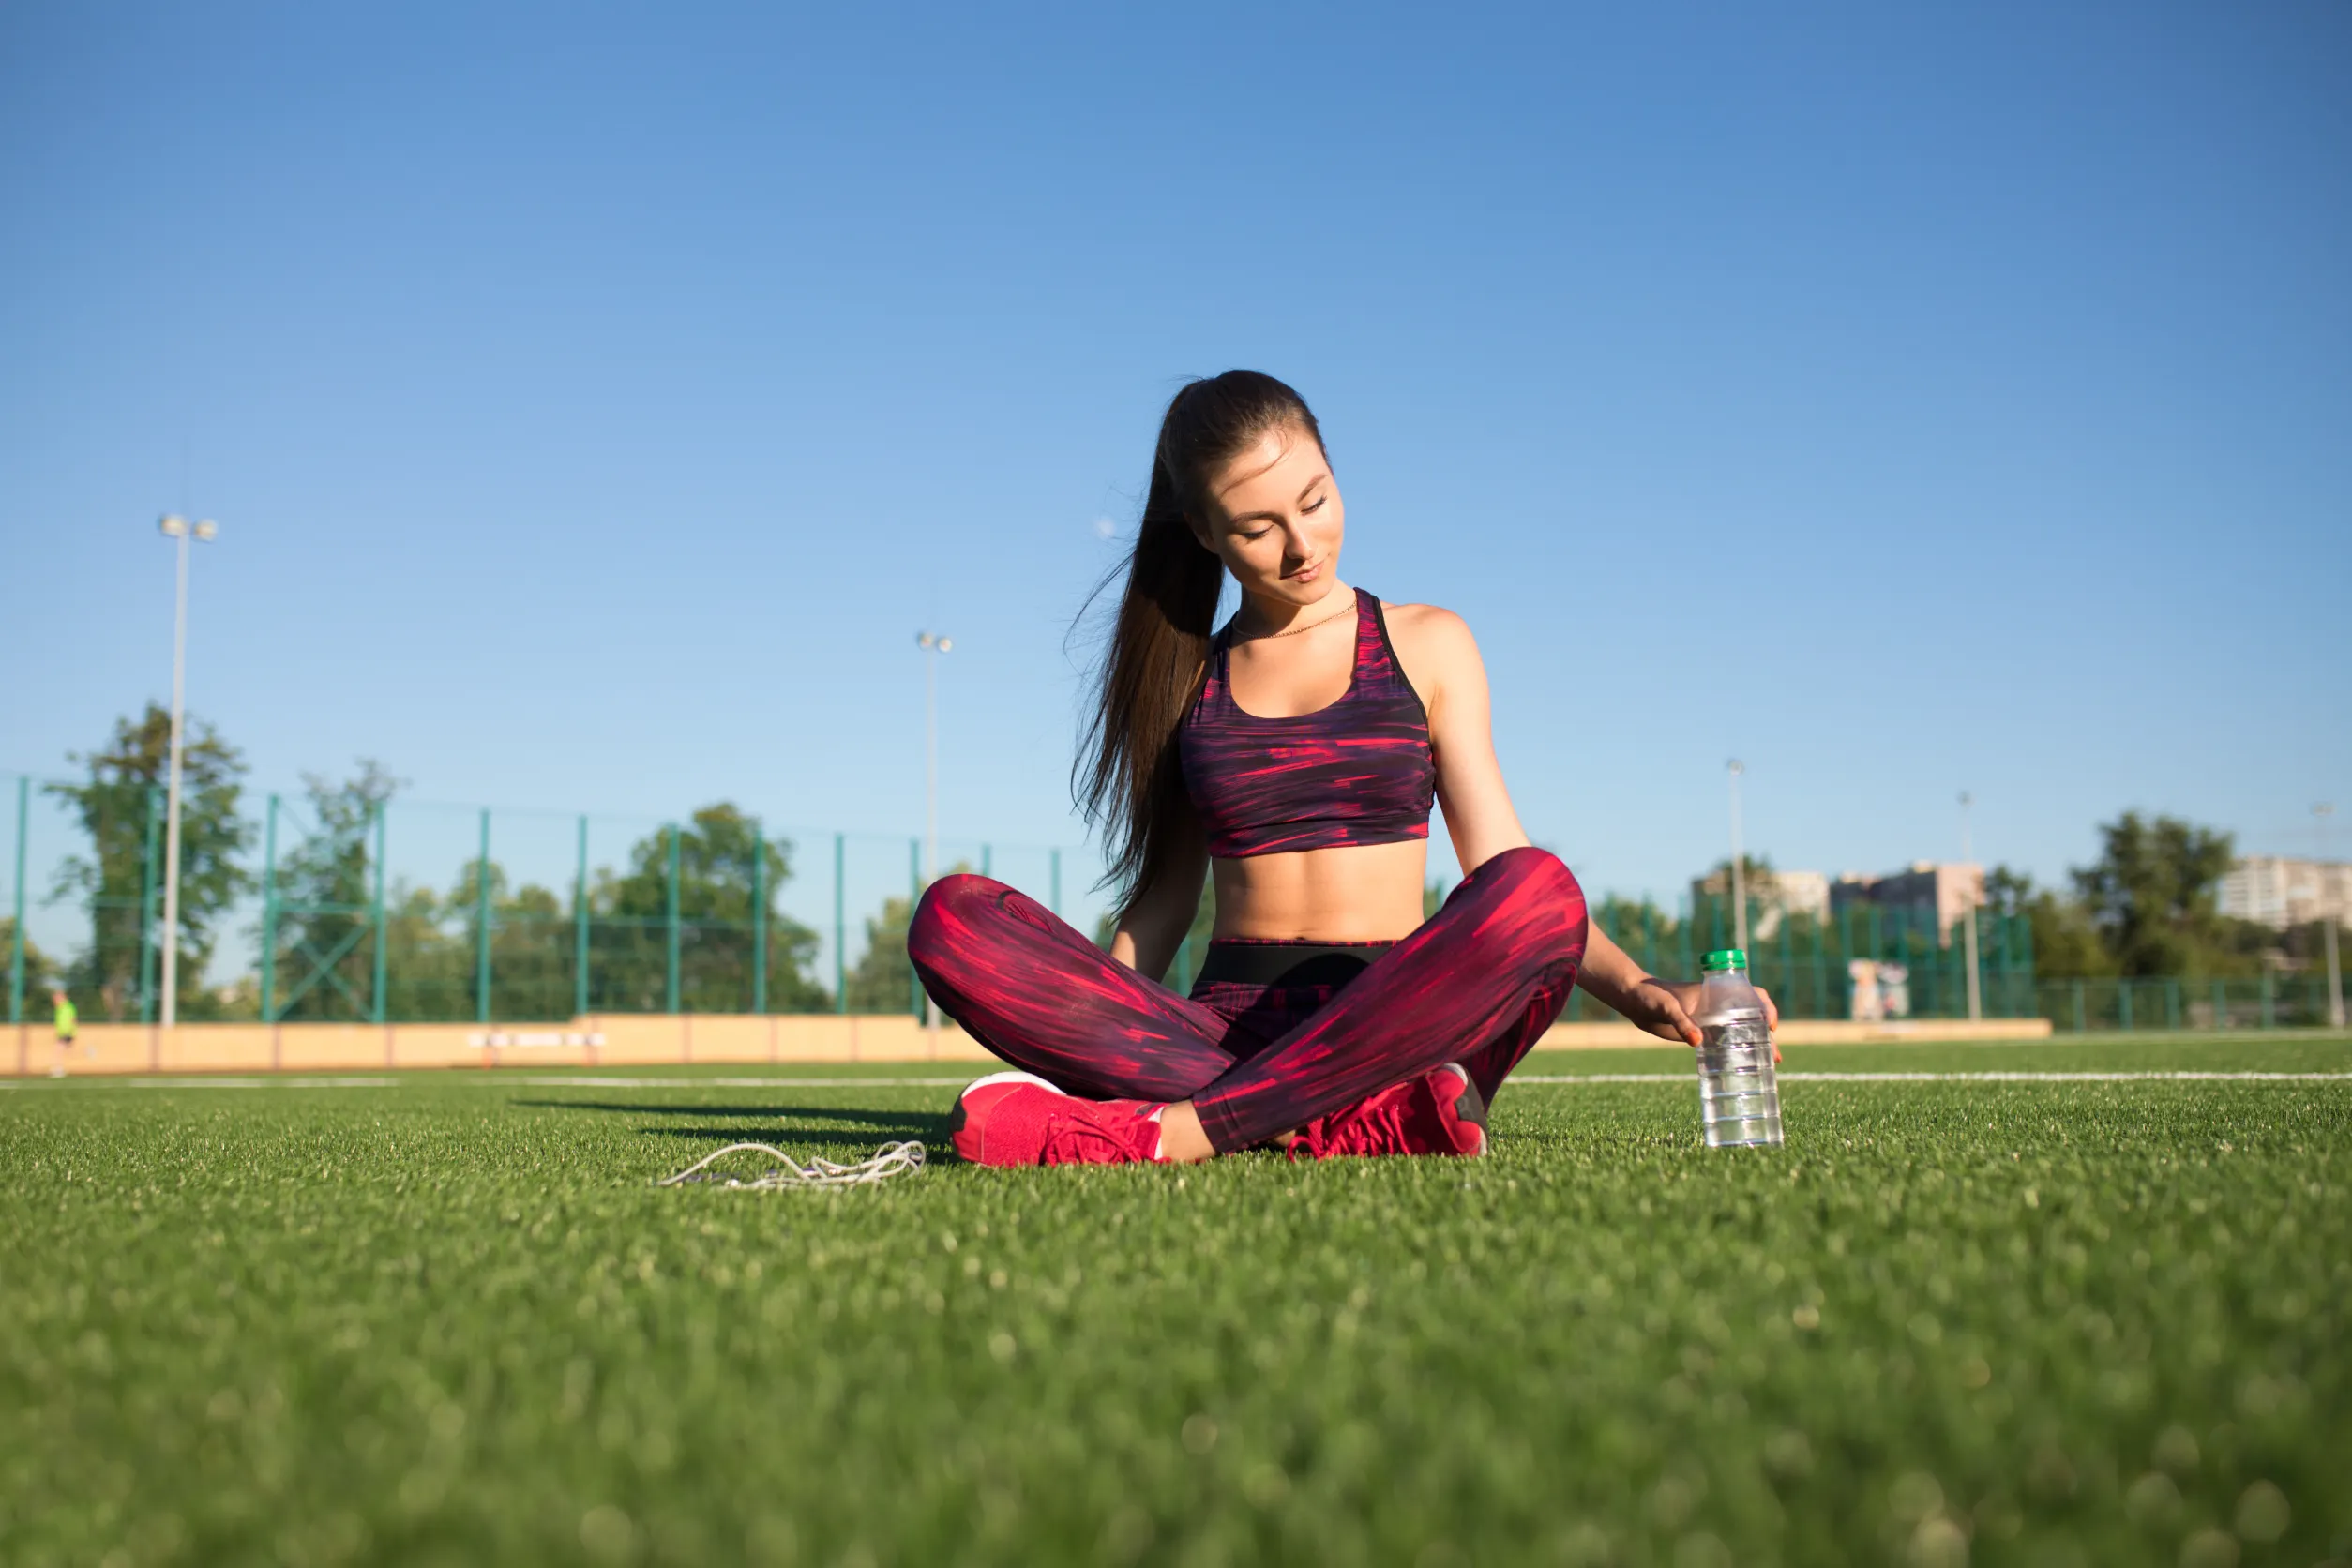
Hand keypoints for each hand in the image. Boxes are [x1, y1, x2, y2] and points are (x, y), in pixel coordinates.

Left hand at [1619, 977, 1781, 1062]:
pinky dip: (1736, 1052)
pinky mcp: (1700, 1033)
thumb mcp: (1666, 1006)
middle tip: (1774, 1056)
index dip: (1767, 1007)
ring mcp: (1710, 1020)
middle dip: (1767, 1035)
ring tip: (1770, 1065)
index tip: (1770, 1025)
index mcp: (1717, 993)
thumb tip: (1698, 1042)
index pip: (1752, 995)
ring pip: (1741, 1032)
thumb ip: (1681, 1021)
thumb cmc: (1650, 995)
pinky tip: (1744, 1067)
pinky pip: (1724, 1042)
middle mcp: (1718, 1006)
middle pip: (1752, 1017)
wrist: (1633, 1001)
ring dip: (1757, 1045)